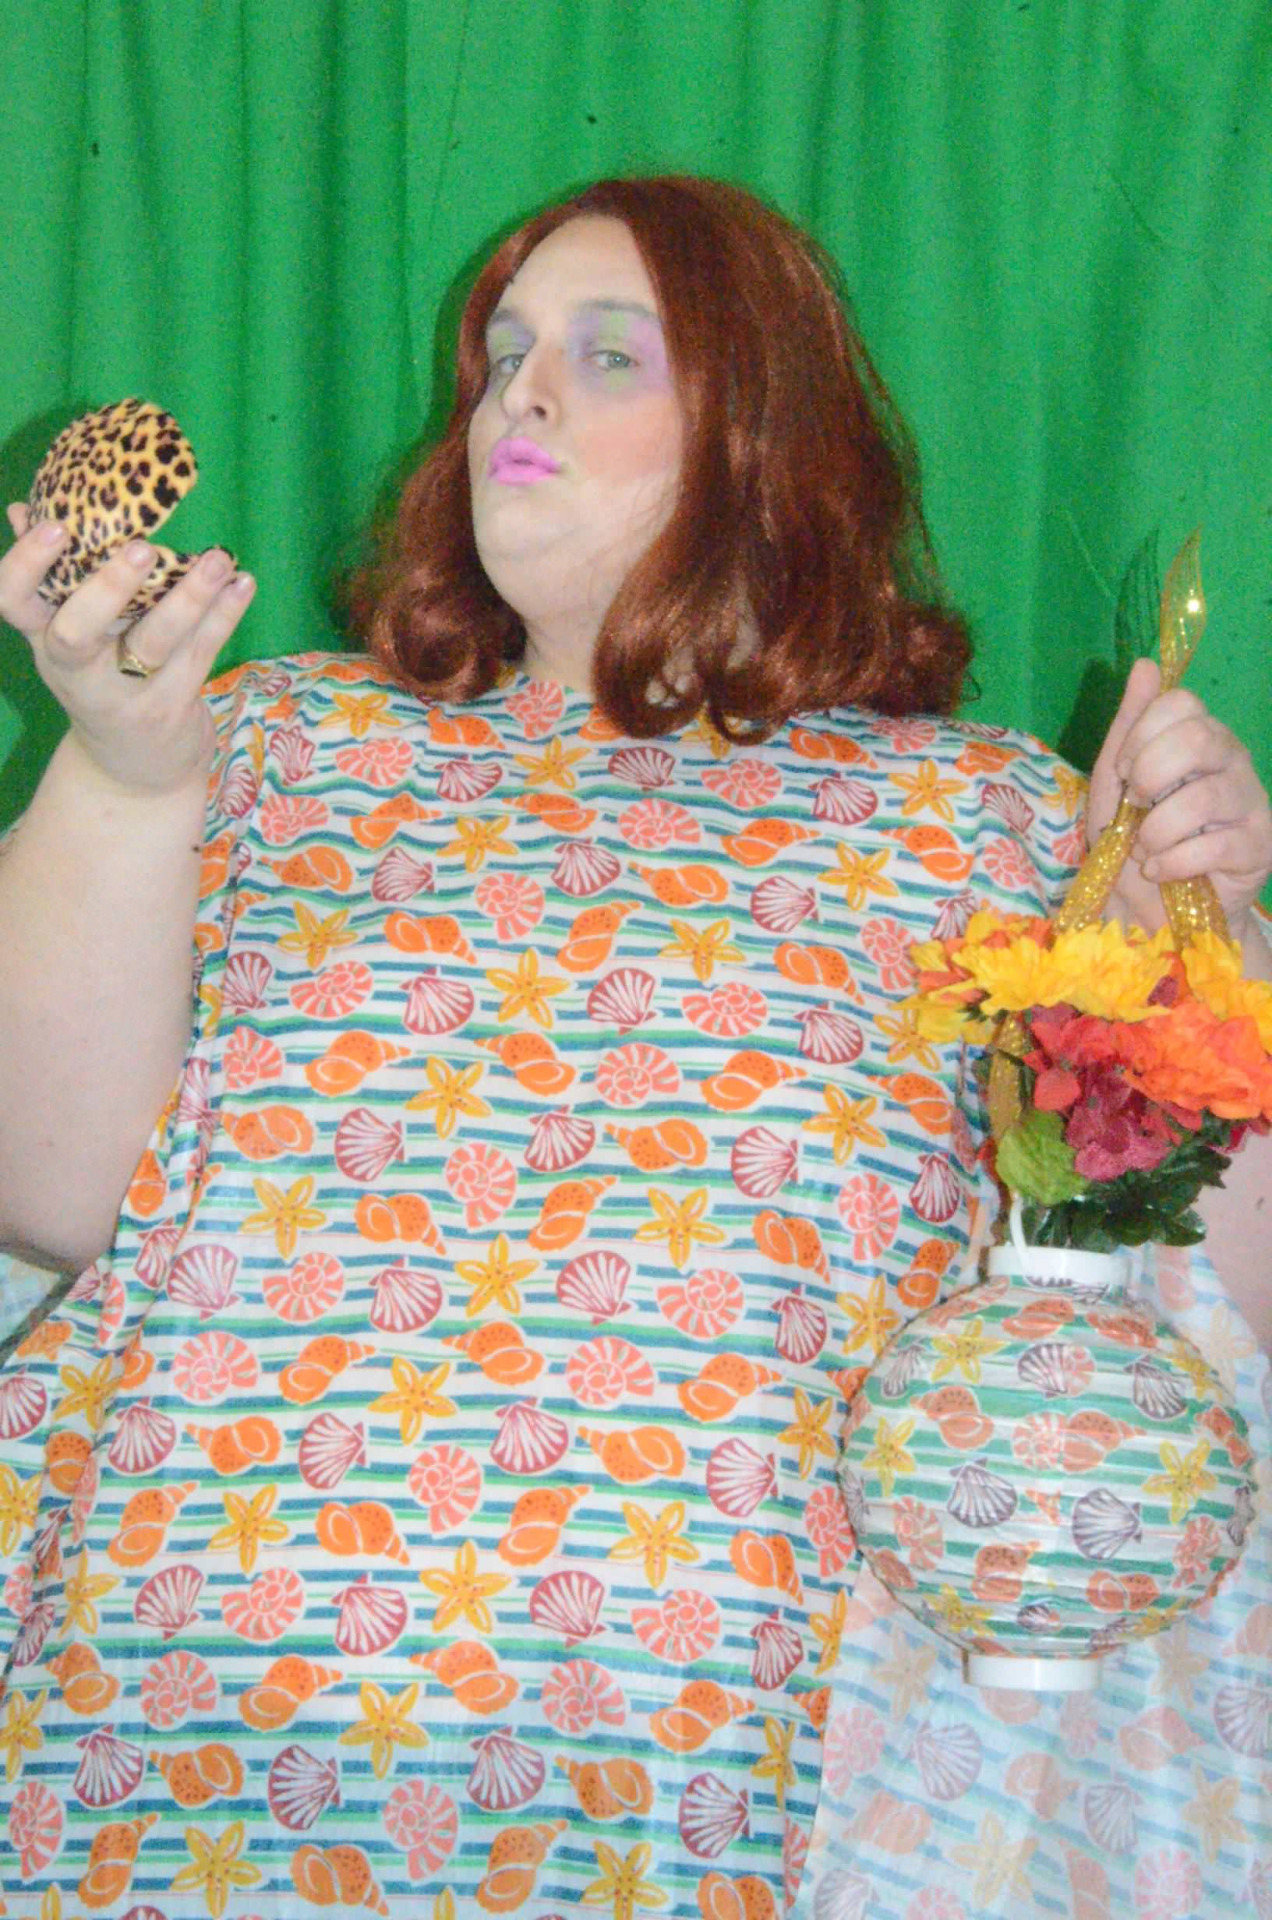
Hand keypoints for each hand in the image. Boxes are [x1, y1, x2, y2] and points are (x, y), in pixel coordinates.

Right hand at [1, 504, 255, 796]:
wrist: (131, 769)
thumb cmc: (97, 678)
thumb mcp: (65, 637)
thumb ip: (49, 578)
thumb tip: (25, 510)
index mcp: (44, 641)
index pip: (12, 602)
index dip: (25, 565)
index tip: (55, 526)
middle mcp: (77, 671)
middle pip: (76, 633)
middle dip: (108, 588)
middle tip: (141, 547)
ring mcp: (125, 693)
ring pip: (154, 642)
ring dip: (190, 597)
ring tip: (218, 558)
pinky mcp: (171, 706)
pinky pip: (200, 653)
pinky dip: (225, 615)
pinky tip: (244, 582)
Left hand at [1088, 657, 1271, 941]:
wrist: (1155, 910)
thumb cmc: (1137, 841)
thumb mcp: (1116, 783)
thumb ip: (1129, 726)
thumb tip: (1145, 665)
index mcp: (1200, 737)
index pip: (1181, 703)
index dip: (1142, 734)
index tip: (1124, 771)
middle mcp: (1233, 760)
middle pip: (1198, 737)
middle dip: (1150, 775)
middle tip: (1136, 806)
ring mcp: (1252, 802)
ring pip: (1203, 797)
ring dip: (1156, 830)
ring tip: (1145, 851)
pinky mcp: (1260, 846)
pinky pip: (1214, 844)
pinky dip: (1172, 862)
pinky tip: (1161, 872)